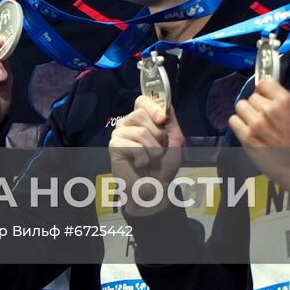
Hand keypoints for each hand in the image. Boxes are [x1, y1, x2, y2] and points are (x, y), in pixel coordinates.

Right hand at [109, 95, 182, 213]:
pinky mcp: (114, 146)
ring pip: (140, 131)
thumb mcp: (174, 142)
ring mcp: (119, 133)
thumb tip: (167, 107)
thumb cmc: (163, 166)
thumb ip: (171, 124)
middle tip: (159, 148)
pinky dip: (144, 158)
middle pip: (140, 113)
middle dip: (157, 133)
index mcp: (142, 119)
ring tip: (151, 159)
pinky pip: (134, 146)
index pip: (142, 100)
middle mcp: (128, 123)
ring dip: (153, 149)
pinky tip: (140, 164)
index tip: (162, 118)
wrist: (155, 188)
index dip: (152, 106)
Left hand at [231, 79, 289, 190]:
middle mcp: (269, 109)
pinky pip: (233, 120)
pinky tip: (247, 131)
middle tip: (263, 117)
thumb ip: (280, 102)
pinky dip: (238, 125)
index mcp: (285, 101)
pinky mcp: (246, 136)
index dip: (263, 91)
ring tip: (254, 124)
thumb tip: (264, 91)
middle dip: (256, 106)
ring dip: (245, 114)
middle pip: (251, 96)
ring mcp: (256, 122)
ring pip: (240, 106)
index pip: (264, 83)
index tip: (264, 97)